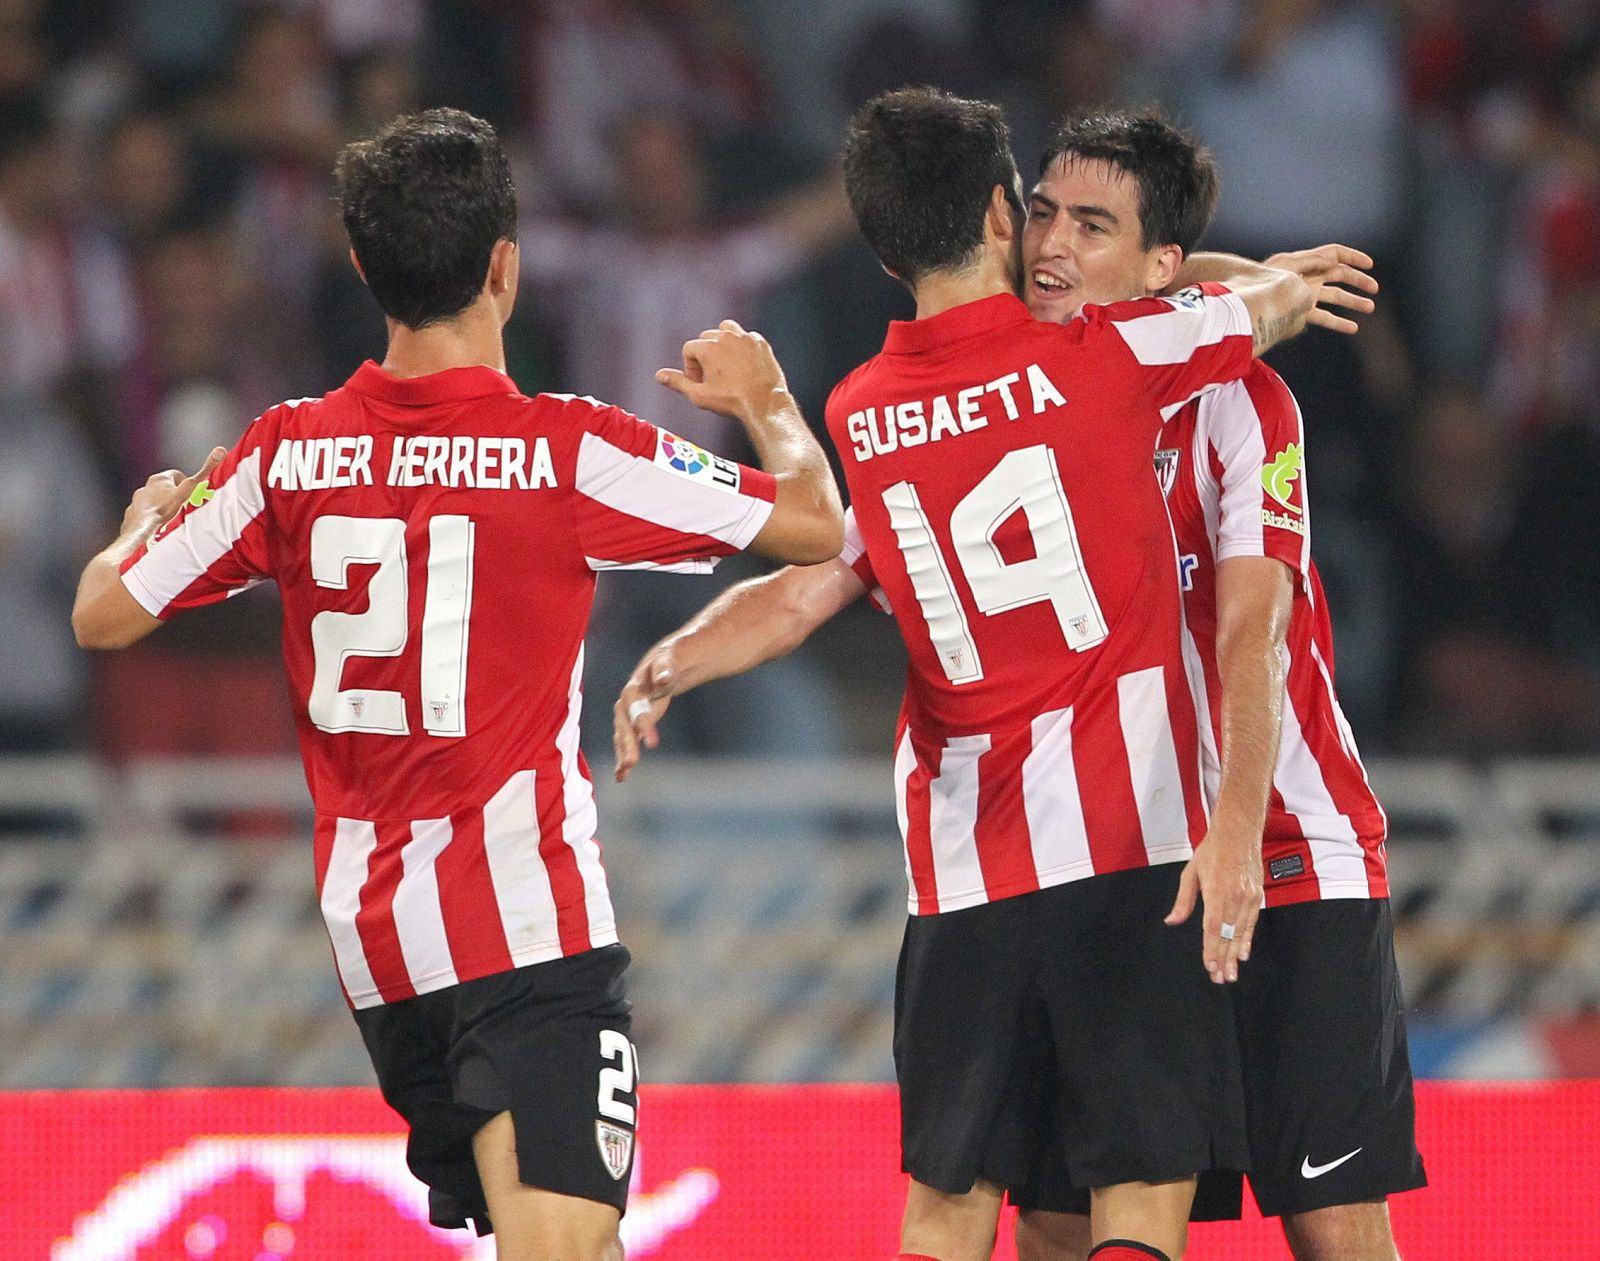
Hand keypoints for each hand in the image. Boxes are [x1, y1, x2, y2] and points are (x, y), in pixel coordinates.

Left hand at [121, 447, 225, 534]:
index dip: (186, 484)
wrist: (142, 527)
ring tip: (172, 516)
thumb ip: (204, 472)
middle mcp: (147, 486)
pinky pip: (145, 510)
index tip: (191, 493)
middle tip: (183, 506)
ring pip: (154, 498)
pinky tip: (158, 523)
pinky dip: (152, 515)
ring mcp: (139, 499)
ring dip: (163, 504)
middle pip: (165, 487)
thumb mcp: (188, 490)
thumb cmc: (164, 508)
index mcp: (160, 479)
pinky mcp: (133, 511)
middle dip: (174, 494)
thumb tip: (220, 451)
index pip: (176, 475)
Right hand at [612, 645, 679, 781]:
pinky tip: (621, 775)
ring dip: (622, 752)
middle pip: (624, 724)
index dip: (642, 722)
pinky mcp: (634, 722)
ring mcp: (629, 712)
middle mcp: (627, 701)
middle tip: (632, 762)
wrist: (667, 662)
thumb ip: (666, 668)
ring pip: (622, 734)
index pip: (636, 706)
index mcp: (635, 686)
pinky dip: (623, 756)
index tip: (652, 742)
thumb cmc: (671, 660)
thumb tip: (662, 679)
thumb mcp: (672, 659)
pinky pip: (626, 740)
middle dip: (627, 743)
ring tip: (624, 772)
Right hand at [656, 320, 788, 421]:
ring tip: (726, 363)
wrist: (765, 403)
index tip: (700, 382)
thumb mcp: (699, 395)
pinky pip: (746, 337)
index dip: (691, 367)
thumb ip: (678, 382)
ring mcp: (745, 337)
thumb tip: (659, 375)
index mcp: (707, 347)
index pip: (689, 349)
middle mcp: (725, 336)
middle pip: (706, 338)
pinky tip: (744, 364)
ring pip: (726, 330)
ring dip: (723, 342)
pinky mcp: (760, 342)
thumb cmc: (731, 401)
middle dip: (706, 355)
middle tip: (713, 376)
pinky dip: (742, 346)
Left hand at [1164, 816, 1263, 983]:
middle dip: (1224, 959)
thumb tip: (1172, 921)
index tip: (1209, 967)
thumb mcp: (1190, 872)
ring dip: (1236, 954)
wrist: (1239, 832)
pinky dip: (1246, 939)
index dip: (1211, 949)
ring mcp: (1249, 896)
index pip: (1213, 927)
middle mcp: (1235, 896)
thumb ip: (1183, 900)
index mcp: (1217, 890)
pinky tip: (1243, 953)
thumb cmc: (1212, 850)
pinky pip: (1251, 923)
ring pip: (1241, 932)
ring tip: (1231, 973)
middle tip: (1221, 979)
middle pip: (1228, 934)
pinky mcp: (1258, 895)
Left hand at [1263, 244, 1377, 334]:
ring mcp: (1304, 295)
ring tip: (1370, 308)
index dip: (1352, 257)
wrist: (1244, 307)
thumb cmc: (1261, 284)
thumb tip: (1334, 261)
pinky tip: (1352, 327)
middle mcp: (1307, 276)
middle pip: (1338, 274)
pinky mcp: (1300, 312)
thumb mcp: (1287, 267)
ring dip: (1353, 301)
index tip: (1370, 264)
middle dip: (1358, 280)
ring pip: (1334, 296)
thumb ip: (1311, 262)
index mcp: (1304, 261)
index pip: (1333, 253)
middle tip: (1374, 289)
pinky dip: (1337, 321)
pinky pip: (1323, 316)